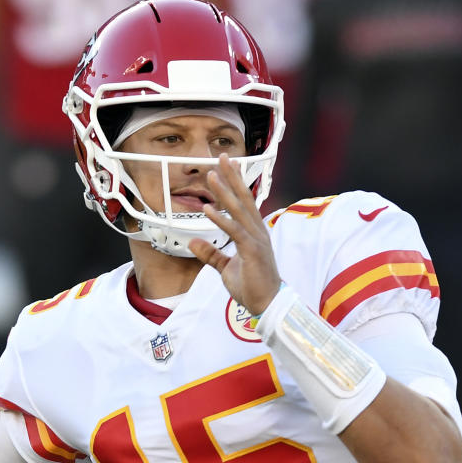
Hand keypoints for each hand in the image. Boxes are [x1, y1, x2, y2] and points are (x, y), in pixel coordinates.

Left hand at [187, 154, 281, 314]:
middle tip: (221, 157)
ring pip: (238, 210)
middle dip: (231, 177)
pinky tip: (207, 208)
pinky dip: (220, 219)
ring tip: (210, 175)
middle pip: (243, 198)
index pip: (244, 202)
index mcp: (254, 232)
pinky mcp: (252, 251)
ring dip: (223, 192)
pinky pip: (234, 231)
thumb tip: (194, 241)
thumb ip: (211, 254)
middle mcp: (257, 231)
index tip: (228, 165)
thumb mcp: (226, 267)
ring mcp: (256, 240)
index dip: (236, 183)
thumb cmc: (251, 286)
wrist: (267, 305)